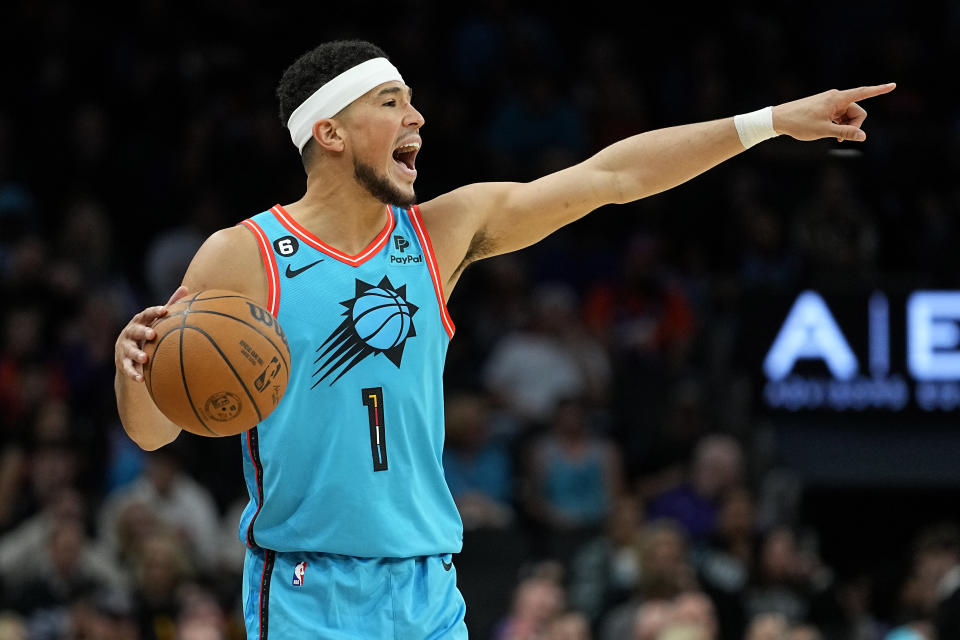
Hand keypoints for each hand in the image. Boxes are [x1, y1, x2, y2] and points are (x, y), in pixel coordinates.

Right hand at [115, 286, 189, 381]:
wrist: (127, 353)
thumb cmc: (148, 331)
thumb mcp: (156, 319)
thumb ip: (170, 304)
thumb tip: (186, 288)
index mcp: (140, 321)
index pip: (146, 314)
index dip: (154, 312)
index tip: (164, 310)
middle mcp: (130, 333)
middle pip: (135, 330)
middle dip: (143, 332)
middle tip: (152, 334)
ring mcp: (125, 348)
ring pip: (129, 350)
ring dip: (137, 354)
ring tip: (145, 358)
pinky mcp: (122, 362)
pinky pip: (127, 368)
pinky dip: (133, 373)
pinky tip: (141, 380)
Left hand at [772, 83, 895, 141]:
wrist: (779, 119)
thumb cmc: (800, 123)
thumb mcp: (824, 131)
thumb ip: (846, 132)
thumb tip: (863, 136)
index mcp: (837, 98)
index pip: (863, 93)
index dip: (879, 90)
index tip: (893, 85)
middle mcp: (835, 97)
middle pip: (856, 110)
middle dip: (854, 124)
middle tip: (841, 138)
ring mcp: (829, 102)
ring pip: (847, 114)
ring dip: (845, 126)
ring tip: (833, 136)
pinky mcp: (824, 107)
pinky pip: (839, 115)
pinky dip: (838, 124)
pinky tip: (830, 132)